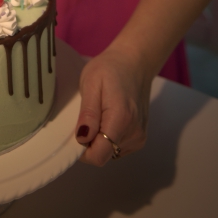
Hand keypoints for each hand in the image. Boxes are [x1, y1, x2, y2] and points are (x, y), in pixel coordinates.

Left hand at [74, 46, 152, 165]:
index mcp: (120, 119)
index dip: (83, 151)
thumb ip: (88, 113)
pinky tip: (109, 118)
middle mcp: (134, 133)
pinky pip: (118, 148)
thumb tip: (82, 139)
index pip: (99, 155)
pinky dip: (109, 138)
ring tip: (100, 113)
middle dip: (90, 142)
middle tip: (88, 116)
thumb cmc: (109, 68)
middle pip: (104, 155)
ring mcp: (140, 137)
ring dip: (100, 140)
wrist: (135, 61)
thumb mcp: (91, 83)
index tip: (77, 132)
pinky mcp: (141, 137)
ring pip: (110, 152)